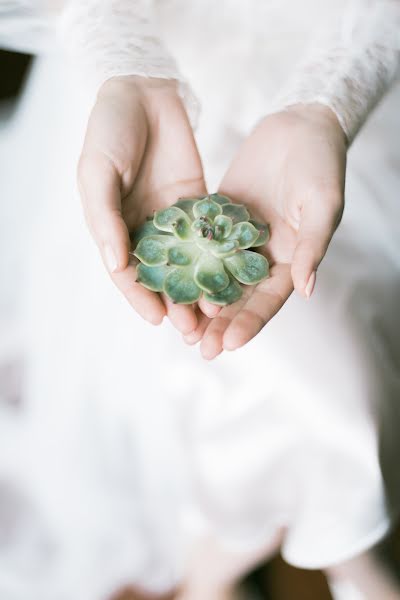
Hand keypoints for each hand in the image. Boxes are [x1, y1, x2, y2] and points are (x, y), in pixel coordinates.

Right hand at [78, 75, 210, 333]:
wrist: (143, 90)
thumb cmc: (109, 130)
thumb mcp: (97, 171)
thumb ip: (105, 218)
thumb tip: (118, 265)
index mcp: (114, 227)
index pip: (126, 272)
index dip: (140, 297)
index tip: (157, 320)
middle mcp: (144, 228)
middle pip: (161, 274)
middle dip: (174, 301)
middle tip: (192, 329)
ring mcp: (172, 218)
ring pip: (188, 260)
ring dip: (199, 286)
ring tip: (215, 313)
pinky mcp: (198, 203)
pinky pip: (209, 234)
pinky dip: (218, 255)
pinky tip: (233, 275)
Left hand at [184, 104, 346, 358]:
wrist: (298, 125)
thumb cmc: (320, 164)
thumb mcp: (321, 204)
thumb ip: (312, 246)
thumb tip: (306, 289)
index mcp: (290, 261)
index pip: (268, 300)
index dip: (249, 323)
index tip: (228, 344)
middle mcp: (261, 256)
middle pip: (239, 298)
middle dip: (219, 325)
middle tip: (198, 349)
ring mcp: (237, 239)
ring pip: (215, 277)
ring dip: (198, 303)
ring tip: (178, 326)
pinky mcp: (218, 219)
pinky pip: (200, 245)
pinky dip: (185, 263)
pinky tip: (166, 279)